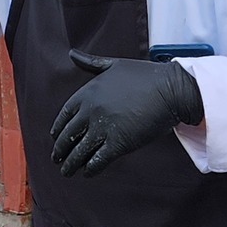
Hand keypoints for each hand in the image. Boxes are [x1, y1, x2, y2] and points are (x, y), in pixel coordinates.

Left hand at [48, 49, 203, 177]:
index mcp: (87, 93)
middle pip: (68, 136)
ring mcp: (104, 128)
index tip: (55, 138)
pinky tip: (88, 172)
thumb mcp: (113, 65)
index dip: (58, 129)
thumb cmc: (145, 76)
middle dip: (60, 150)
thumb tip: (71, 53)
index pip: (64, 116)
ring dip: (70, 164)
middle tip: (57, 159)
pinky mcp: (118, 143)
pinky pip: (97, 161)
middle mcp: (91, 111)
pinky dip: (90, 169)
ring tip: (67, 171)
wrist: (171, 89)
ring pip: (79, 152)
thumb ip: (90, 62)